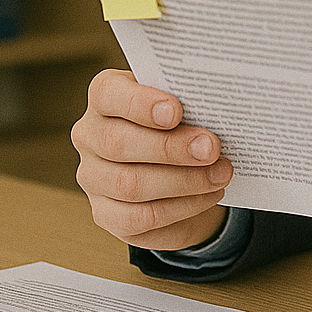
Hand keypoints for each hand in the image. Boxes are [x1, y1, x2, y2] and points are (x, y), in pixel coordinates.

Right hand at [71, 69, 232, 249]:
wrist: (179, 166)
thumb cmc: (182, 122)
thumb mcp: (185, 103)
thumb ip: (191, 102)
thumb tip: (218, 112)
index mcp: (105, 97)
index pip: (107, 94)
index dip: (140, 103)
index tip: (176, 111)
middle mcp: (90, 136)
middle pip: (118, 143)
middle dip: (171, 148)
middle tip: (212, 148)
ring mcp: (93, 178)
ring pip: (130, 185)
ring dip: (184, 180)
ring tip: (221, 173)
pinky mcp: (106, 214)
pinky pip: (140, 217)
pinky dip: (182, 207)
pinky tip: (210, 194)